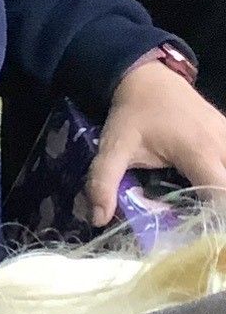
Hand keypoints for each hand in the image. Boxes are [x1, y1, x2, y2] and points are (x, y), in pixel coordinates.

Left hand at [87, 57, 225, 225]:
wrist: (149, 79)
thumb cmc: (132, 114)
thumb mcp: (112, 148)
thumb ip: (103, 183)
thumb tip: (99, 219)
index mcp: (199, 151)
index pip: (220, 193)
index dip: (213, 216)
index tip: (195, 234)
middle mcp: (223, 145)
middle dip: (218, 210)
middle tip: (195, 226)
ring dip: (219, 194)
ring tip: (199, 212)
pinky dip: (221, 179)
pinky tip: (204, 193)